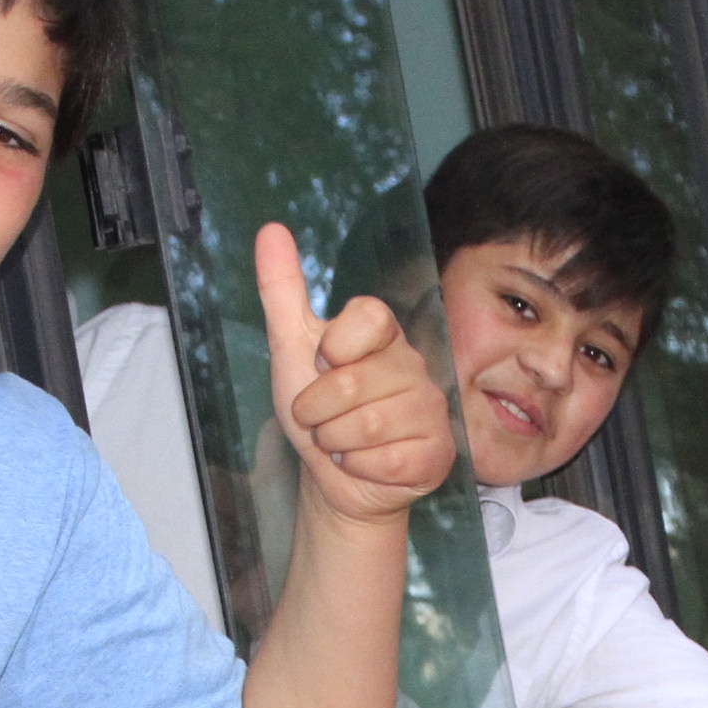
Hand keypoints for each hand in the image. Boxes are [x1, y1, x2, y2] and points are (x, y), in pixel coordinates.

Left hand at [255, 222, 454, 525]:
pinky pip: (385, 461)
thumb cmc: (317, 410)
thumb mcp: (291, 347)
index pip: (367, 315)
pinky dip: (358, 468)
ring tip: (341, 442)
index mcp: (383, 335)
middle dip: (316, 409)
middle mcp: (413, 367)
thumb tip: (270, 229)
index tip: (322, 362)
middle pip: (350, 381)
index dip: (333, 346)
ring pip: (365, 426)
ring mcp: (430, 410)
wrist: (333, 478)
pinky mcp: (437, 453)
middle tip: (321, 418)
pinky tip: (365, 464)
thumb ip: (282, 289)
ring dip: (334, 442)